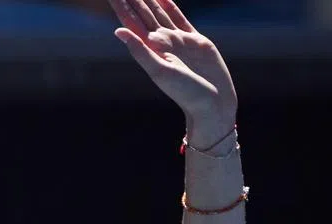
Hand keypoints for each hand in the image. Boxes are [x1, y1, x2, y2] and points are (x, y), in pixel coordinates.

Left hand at [110, 0, 237, 142]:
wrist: (213, 104)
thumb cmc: (186, 93)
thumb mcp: (160, 72)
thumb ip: (140, 51)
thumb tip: (118, 31)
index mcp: (150, 50)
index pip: (131, 22)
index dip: (121, 6)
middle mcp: (162, 43)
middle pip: (143, 14)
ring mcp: (178, 41)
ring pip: (159, 13)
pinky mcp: (195, 41)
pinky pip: (179, 18)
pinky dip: (170, 6)